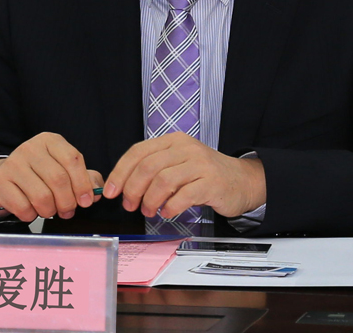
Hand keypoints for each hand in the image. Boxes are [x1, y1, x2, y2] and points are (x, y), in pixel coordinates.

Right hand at [0, 132, 103, 221]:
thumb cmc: (37, 174)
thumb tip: (97, 191)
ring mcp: (13, 163)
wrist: (2, 179)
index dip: (82, 183)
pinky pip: (23, 207)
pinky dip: (31, 215)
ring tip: (50, 211)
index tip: (87, 200)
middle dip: (68, 202)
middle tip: (68, 211)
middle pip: (58, 179)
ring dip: (50, 211)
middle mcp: (30, 148)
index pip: (73, 159)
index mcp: (50, 141)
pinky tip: (31, 210)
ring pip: (42, 196)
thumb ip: (84, 178)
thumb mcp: (62, 169)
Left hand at [103, 132, 265, 218]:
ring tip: (149, 210)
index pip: (138, 151)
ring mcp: (200, 164)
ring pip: (163, 181)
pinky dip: (170, 207)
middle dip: (133, 189)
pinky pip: (183, 196)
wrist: (242, 180)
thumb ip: (155, 169)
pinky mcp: (211, 183)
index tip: (111, 191)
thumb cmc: (205, 174)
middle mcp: (186, 148)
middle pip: (148, 167)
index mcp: (174, 141)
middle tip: (130, 205)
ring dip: (150, 201)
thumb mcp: (179, 162)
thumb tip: (122, 186)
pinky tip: (167, 212)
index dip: (120, 172)